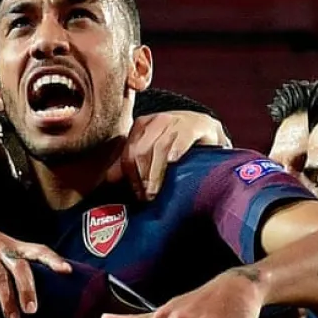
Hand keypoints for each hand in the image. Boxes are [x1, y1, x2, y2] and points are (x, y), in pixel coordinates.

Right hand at [0, 209, 70, 317]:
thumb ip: (13, 259)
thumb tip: (31, 288)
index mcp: (11, 244)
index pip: (38, 249)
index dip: (53, 260)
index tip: (68, 271)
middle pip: (20, 267)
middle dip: (28, 290)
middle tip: (32, 311)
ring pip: (0, 277)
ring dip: (7, 300)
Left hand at [106, 112, 231, 200]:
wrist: (208, 133)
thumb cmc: (179, 146)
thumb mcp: (152, 153)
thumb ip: (131, 162)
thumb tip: (109, 178)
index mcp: (142, 125)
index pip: (129, 152)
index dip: (130, 176)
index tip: (136, 195)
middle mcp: (157, 120)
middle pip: (141, 151)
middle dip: (142, 177)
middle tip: (146, 197)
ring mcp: (176, 120)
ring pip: (158, 148)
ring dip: (155, 173)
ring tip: (156, 192)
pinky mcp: (195, 125)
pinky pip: (181, 139)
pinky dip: (175, 152)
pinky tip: (172, 165)